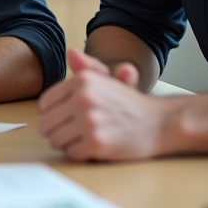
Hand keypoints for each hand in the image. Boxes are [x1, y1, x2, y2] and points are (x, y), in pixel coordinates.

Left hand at [37, 48, 171, 160]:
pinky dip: (82, 155)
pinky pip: (72, 154)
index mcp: (82, 80)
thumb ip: (86, 68)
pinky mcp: (96, 142)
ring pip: (56, 141)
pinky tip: (97, 147)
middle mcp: (83, 97)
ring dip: (69, 144)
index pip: (45, 104)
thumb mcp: (108, 80)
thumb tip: (71, 52)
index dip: (54, 115)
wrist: (161, 122)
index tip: (70, 117)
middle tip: (79, 131)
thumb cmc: (130, 104)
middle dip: (59, 132)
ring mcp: (89, 120)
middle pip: (46, 124)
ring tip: (88, 137)